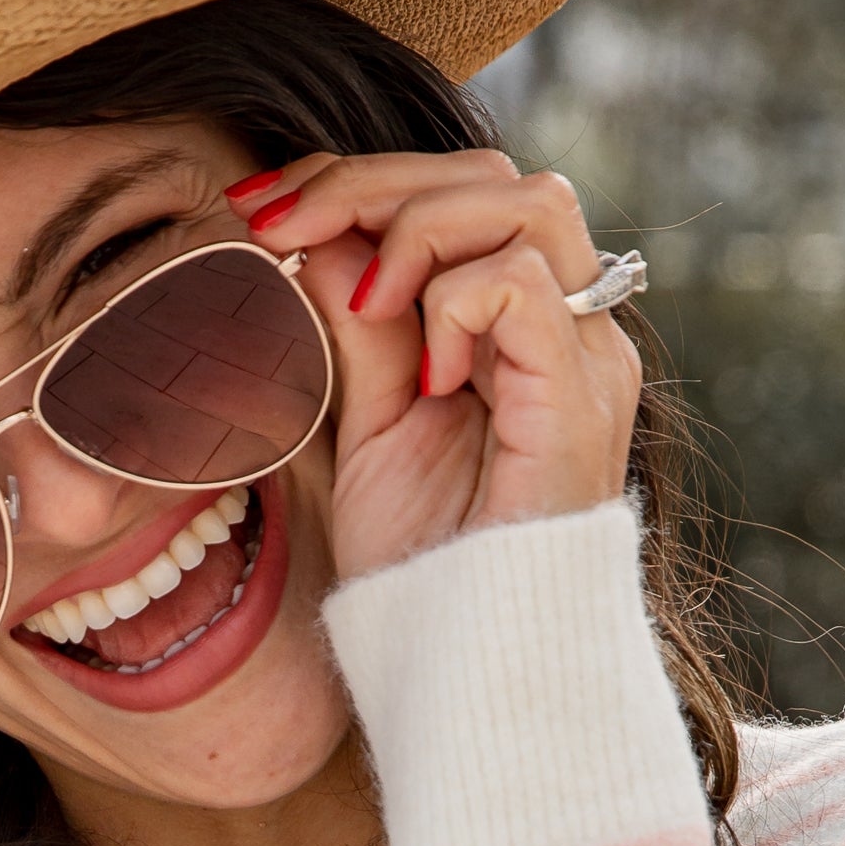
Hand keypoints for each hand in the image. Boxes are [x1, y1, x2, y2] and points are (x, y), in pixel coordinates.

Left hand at [228, 150, 641, 585]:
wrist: (466, 667)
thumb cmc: (423, 566)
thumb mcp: (370, 423)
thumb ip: (357, 326)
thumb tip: (312, 228)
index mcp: (523, 325)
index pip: (462, 192)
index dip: (357, 178)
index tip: (258, 202)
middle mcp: (570, 328)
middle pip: (496, 178)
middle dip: (373, 181)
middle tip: (277, 223)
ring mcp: (587, 361)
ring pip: (529, 204)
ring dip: (419, 229)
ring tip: (359, 302)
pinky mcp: (580, 403)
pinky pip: (525, 286)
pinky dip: (454, 303)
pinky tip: (424, 377)